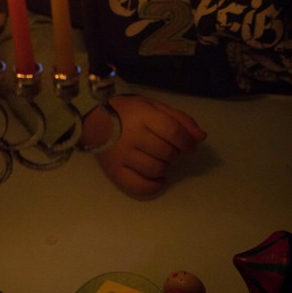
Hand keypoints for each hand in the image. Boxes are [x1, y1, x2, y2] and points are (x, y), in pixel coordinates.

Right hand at [82, 95, 206, 198]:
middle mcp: (131, 135)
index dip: (187, 141)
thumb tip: (201, 137)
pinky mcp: (114, 171)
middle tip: (166, 146)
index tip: (189, 145)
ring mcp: (122, 155)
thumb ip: (178, 119)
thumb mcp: (152, 106)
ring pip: (156, 169)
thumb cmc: (126, 111)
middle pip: (167, 152)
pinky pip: (140, 186)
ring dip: (164, 166)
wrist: (90, 120)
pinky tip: (157, 178)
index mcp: (141, 114)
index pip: (173, 132)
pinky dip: (154, 185)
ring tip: (157, 158)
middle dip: (174, 152)